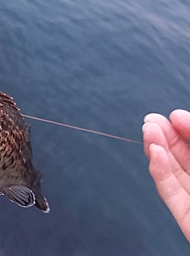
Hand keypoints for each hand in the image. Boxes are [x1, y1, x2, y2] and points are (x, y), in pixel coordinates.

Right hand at [143, 109, 189, 241]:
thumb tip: (181, 117)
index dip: (185, 128)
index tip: (172, 116)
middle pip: (182, 156)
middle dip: (165, 136)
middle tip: (151, 121)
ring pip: (173, 171)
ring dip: (157, 149)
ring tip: (148, 131)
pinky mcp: (187, 219)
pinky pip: (170, 192)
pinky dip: (159, 172)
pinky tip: (153, 153)